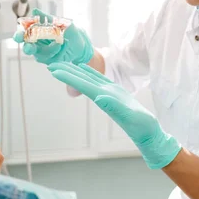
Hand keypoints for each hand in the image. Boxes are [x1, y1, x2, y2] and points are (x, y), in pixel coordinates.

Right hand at [13, 8, 93, 64]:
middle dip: (27, 48)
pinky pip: (50, 58)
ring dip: (50, 49)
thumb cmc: (67, 30)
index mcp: (35, 33)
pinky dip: (57, 51)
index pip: (22, 35)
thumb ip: (46, 17)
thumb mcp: (58, 22)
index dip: (19, 35)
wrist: (80, 41)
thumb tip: (35, 11)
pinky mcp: (51, 61)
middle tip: (30, 47)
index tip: (20, 35)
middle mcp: (37, 44)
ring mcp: (43, 53)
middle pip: (27, 48)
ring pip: (40, 54)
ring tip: (60, 41)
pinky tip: (64, 44)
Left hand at [47, 62, 180, 168]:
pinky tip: (83, 67)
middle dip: (66, 73)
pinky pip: (100, 79)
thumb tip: (98, 98)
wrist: (149, 134)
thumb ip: (115, 107)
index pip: (82, 85)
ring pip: (88, 79)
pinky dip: (90, 72)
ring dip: (75, 71)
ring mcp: (109, 94)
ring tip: (63, 63)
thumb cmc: (142, 127)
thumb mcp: (130, 117)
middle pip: (81, 81)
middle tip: (50, 64)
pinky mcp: (116, 93)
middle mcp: (103, 96)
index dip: (68, 77)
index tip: (53, 70)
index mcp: (105, 99)